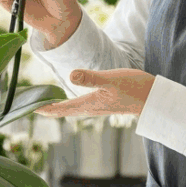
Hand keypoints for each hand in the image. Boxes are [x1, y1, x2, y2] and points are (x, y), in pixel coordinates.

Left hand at [38, 68, 154, 118]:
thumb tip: (70, 76)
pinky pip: (84, 106)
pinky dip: (73, 104)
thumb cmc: (134, 88)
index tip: (31, 108)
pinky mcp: (107, 103)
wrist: (154, 98)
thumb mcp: (111, 79)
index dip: (46, 108)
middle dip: (50, 109)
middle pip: (66, 111)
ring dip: (61, 108)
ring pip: (74, 110)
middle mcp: (93, 108)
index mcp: (90, 103)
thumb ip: (91, 78)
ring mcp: (100, 106)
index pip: (62, 107)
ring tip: (49, 105)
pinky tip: (74, 100)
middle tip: (34, 107)